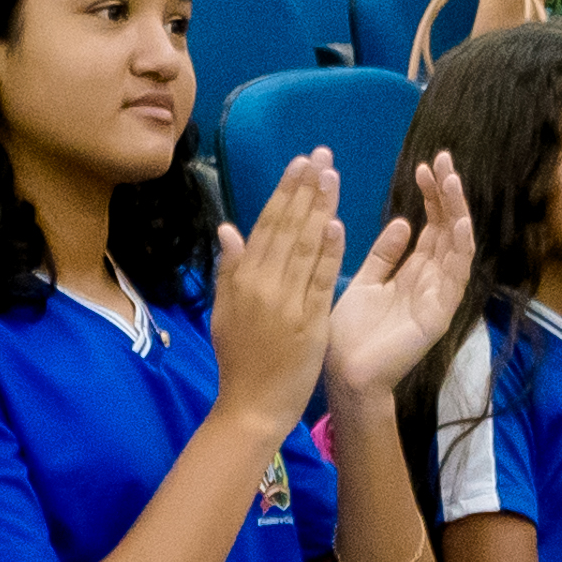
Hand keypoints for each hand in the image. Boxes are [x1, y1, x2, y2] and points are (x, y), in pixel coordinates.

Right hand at [208, 152, 344, 435]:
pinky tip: (338, 224)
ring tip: (331, 176)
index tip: (299, 164)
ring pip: (304, 247)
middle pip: (286, 228)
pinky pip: (319, 281)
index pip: (265, 226)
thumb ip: (229, 270)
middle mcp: (263, 285)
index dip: (284, 192)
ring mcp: (286, 303)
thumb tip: (228, 229)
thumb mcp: (224, 313)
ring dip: (319, 209)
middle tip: (320, 156)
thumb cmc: (239, 360)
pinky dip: (328, 252)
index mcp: (242, 280)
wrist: (252, 406)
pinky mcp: (308, 323)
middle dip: (305, 189)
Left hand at [325, 151, 473, 400]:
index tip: (424, 167)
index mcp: (413, 273)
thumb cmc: (350, 334)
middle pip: (447, 230)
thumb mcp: (365, 282)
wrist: (344, 375)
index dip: (431, 197)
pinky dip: (459, 248)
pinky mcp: (439, 314)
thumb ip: (384, 255)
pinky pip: (456, 277)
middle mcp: (431, 281)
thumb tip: (402, 221)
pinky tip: (457, 221)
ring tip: (451, 180)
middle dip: (446, 195)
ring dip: (456, 212)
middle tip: (442, 160)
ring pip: (457, 247)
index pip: (431, 227)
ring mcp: (438, 297)